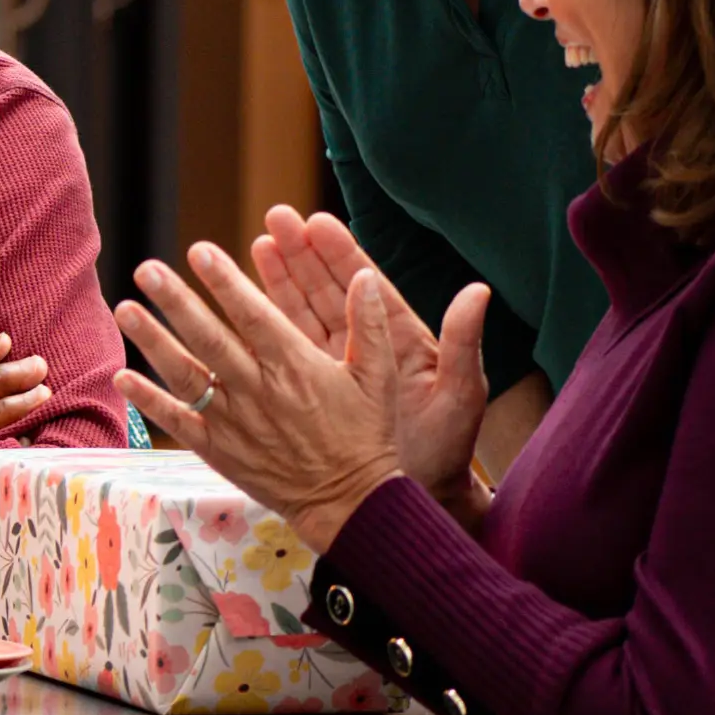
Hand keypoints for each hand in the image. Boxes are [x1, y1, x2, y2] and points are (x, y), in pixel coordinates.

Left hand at [112, 245, 403, 550]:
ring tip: (126, 309)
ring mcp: (234, 421)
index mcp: (295, 367)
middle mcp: (258, 390)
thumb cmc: (366, 435)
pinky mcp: (219, 449)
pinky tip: (123, 376)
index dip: (226, 282)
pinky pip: (178, 421)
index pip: (253, 314)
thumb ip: (369, 324)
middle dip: (176, 301)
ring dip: (153, 341)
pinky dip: (149, 400)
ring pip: (186, 375)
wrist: (350, 502)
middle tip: (147, 269)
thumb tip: (363, 275)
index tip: (200, 251)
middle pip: (209, 338)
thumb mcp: (379, 378)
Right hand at [251, 210, 494, 521]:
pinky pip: (281, 353)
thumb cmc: (445, 447)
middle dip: (300, 254)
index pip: (364, 285)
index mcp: (397, 339)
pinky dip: (259, 328)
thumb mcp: (459, 393)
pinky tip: (235, 308)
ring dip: (273, 282)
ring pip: (297, 315)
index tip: (317, 222)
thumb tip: (478, 291)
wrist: (413, 497)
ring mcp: (333, 367)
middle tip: (275, 217)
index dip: (340, 253)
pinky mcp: (309, 391)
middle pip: (324, 290)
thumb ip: (462, 341)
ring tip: (252, 246)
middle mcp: (362, 346)